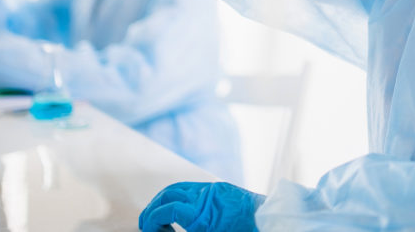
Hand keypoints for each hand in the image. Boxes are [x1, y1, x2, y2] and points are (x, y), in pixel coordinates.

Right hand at [138, 182, 264, 231]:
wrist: (267, 222)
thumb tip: (165, 230)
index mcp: (201, 214)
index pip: (166, 210)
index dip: (152, 220)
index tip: (147, 229)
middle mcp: (204, 197)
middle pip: (169, 194)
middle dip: (154, 207)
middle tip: (147, 223)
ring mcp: (211, 189)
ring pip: (179, 187)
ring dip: (165, 199)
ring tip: (161, 217)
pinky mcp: (219, 187)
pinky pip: (192, 187)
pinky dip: (179, 195)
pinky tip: (178, 209)